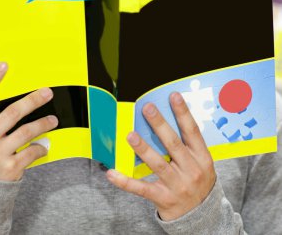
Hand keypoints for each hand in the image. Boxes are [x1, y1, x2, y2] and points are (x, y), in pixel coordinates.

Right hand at [0, 62, 57, 180]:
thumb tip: (13, 91)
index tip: (4, 64)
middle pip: (13, 112)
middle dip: (34, 100)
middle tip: (48, 92)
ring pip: (27, 131)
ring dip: (44, 124)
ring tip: (54, 120)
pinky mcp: (9, 168)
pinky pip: (32, 151)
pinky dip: (41, 148)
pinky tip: (45, 145)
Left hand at [106, 92, 215, 220]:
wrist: (203, 217)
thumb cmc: (198, 180)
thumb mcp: (201, 162)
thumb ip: (188, 144)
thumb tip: (166, 118)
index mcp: (202, 158)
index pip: (192, 131)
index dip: (183, 113)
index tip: (173, 96)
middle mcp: (191, 170)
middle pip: (173, 144)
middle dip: (159, 125)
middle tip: (147, 108)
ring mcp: (177, 185)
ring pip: (158, 164)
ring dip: (143, 148)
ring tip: (130, 135)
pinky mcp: (163, 198)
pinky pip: (141, 189)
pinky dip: (125, 182)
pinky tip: (112, 173)